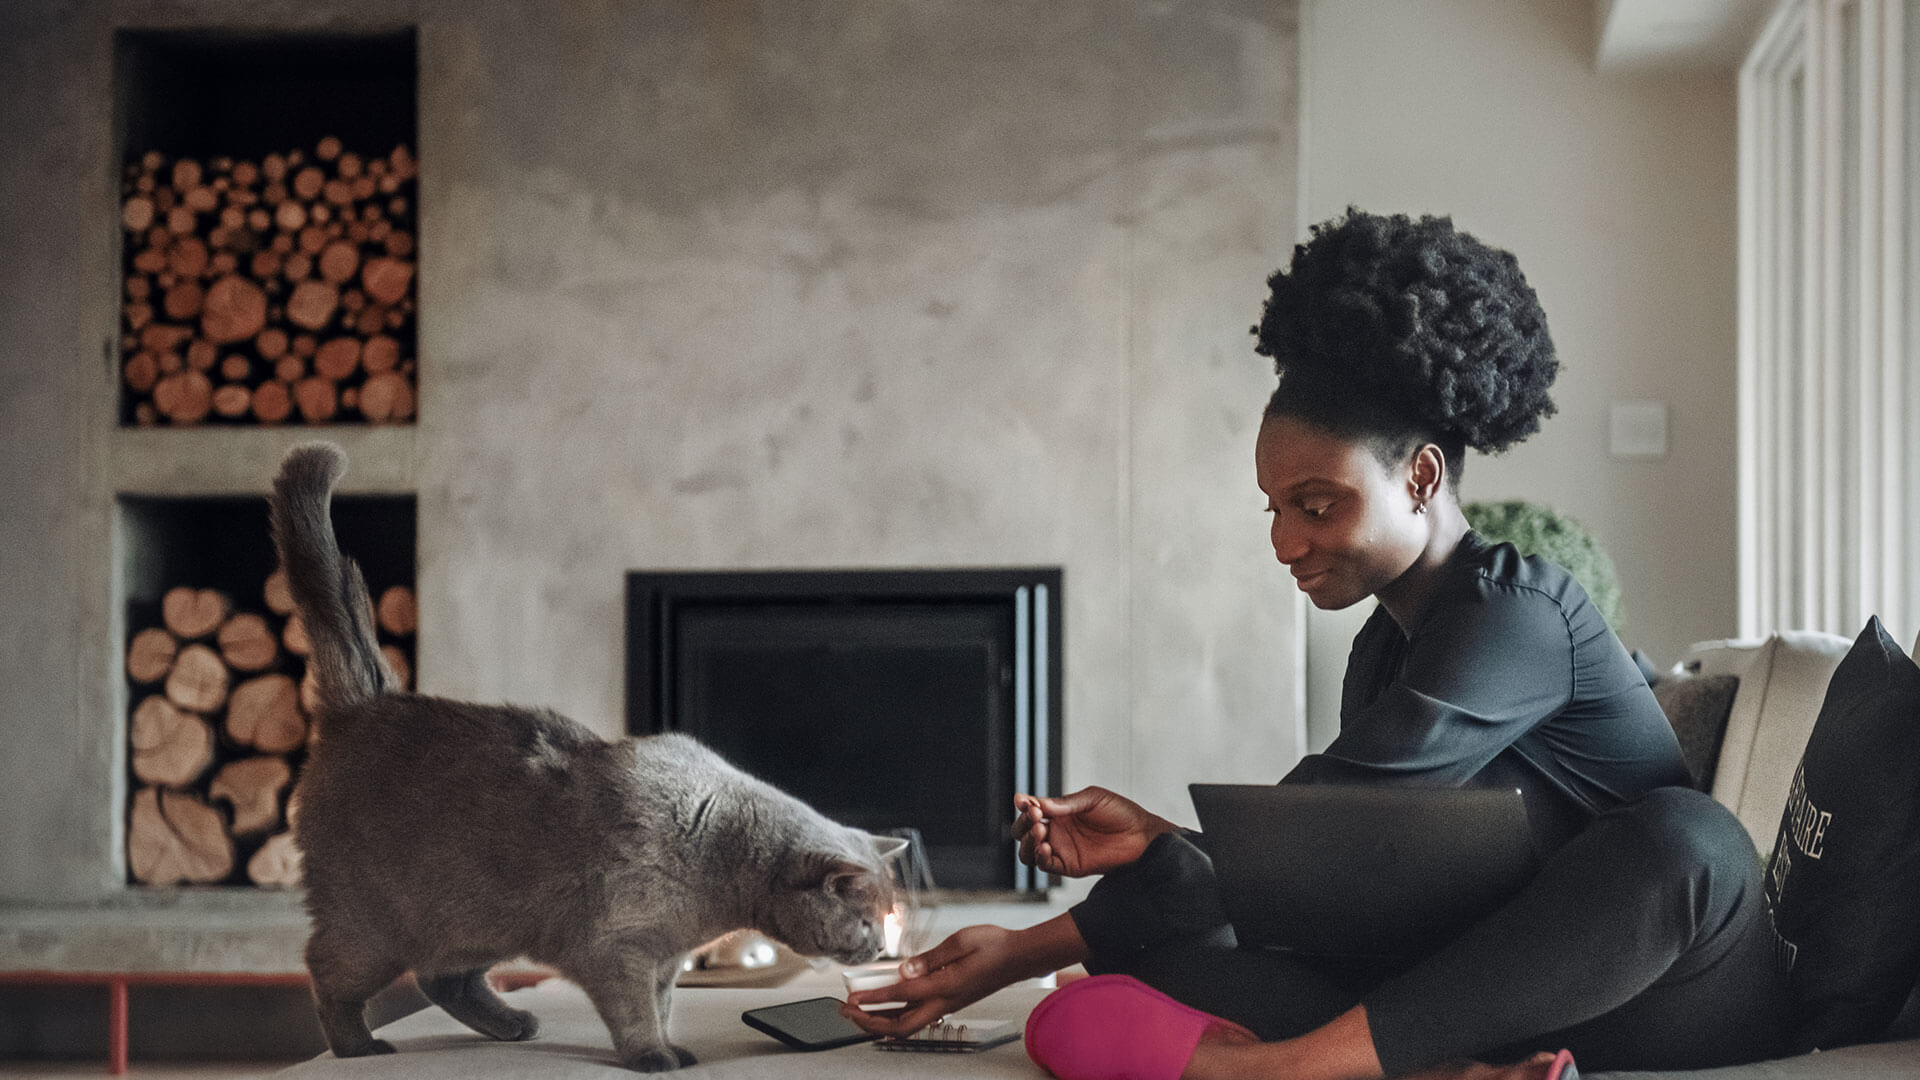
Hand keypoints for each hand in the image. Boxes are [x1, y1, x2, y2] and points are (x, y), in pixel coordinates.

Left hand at [839, 925, 1021, 1036]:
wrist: (1018, 957)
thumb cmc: (994, 946)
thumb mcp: (961, 941)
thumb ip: (931, 957)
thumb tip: (905, 969)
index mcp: (946, 986)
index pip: (902, 996)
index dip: (874, 998)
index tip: (854, 997)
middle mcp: (945, 1002)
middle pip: (900, 1027)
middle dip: (870, 1023)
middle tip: (849, 1010)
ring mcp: (946, 1005)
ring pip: (907, 1026)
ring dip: (880, 1021)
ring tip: (859, 1009)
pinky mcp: (948, 1002)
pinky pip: (916, 1016)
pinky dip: (895, 1014)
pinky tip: (884, 1003)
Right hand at [1012, 786, 1175, 877]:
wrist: (1142, 836)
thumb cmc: (1120, 813)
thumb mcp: (1092, 799)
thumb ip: (1065, 803)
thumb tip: (1037, 804)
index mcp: (1059, 811)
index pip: (1030, 809)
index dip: (1023, 804)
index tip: (1022, 800)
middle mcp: (1057, 830)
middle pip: (1023, 831)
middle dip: (1022, 823)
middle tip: (1034, 816)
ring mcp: (1061, 849)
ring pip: (1028, 851)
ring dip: (1027, 841)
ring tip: (1040, 831)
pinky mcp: (1069, 866)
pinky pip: (1045, 865)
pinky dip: (1039, 857)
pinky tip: (1045, 847)